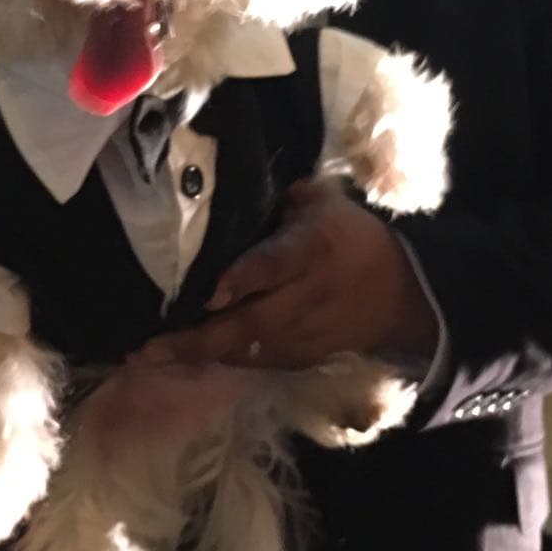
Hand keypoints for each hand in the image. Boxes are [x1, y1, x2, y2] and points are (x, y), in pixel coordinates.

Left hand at [131, 181, 438, 370]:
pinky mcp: (302, 356)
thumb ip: (281, 199)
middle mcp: (307, 295)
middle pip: (251, 322)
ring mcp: (304, 332)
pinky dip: (219, 360)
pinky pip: (255, 362)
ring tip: (149, 354)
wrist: (402, 292)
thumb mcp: (326, 203)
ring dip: (199, 354)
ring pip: (247, 350)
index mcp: (314, 248)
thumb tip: (228, 188)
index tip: (210, 292)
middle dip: (199, 337)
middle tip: (149, 344)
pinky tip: (181, 358)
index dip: (244, 279)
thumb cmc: (353, 236)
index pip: (276, 265)